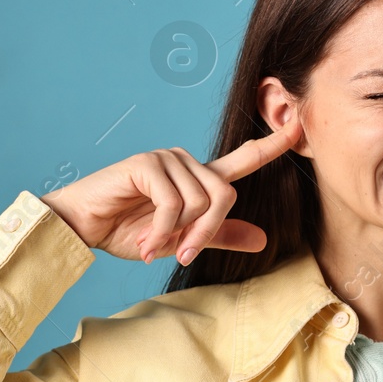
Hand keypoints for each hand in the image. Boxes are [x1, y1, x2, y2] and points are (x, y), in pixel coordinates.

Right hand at [39, 115, 302, 264]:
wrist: (83, 227)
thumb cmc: (127, 229)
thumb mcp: (181, 240)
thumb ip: (219, 235)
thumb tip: (263, 239)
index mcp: (198, 178)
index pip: (244, 160)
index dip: (273, 145)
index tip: (299, 128)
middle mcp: (187, 162)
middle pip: (226, 196)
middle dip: (206, 232)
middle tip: (181, 253)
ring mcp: (167, 159)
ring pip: (201, 202)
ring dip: (178, 234)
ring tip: (154, 244)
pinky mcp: (148, 164)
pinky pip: (173, 204)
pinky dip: (162, 231)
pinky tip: (146, 240)